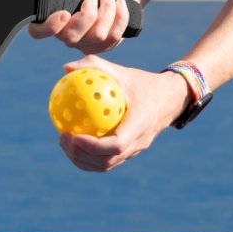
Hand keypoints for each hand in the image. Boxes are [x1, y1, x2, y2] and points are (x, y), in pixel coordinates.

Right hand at [29, 0, 137, 53]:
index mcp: (53, 19)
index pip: (38, 32)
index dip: (49, 27)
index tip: (64, 13)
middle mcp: (65, 35)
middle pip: (71, 38)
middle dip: (87, 16)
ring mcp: (84, 44)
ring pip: (96, 36)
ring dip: (107, 11)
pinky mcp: (102, 47)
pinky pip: (112, 37)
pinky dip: (120, 17)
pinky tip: (120, 4)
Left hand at [57, 55, 191, 171]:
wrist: (170, 98)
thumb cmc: (142, 82)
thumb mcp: (121, 71)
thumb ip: (94, 66)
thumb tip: (66, 68)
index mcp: (140, 124)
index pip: (116, 145)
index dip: (93, 146)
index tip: (73, 136)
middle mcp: (139, 142)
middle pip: (107, 161)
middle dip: (81, 155)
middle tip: (62, 138)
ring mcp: (135, 150)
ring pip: (106, 165)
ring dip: (82, 159)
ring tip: (64, 142)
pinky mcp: (130, 152)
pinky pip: (107, 160)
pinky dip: (88, 157)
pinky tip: (73, 141)